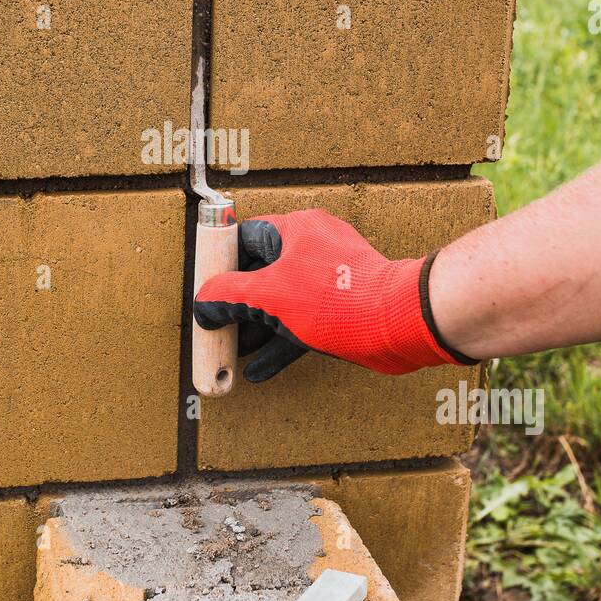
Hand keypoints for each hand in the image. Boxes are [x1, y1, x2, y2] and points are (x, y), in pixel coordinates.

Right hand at [194, 208, 472, 382]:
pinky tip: (259, 369)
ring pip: (280, 301)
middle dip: (235, 304)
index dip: (219, 262)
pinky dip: (280, 342)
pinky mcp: (339, 307)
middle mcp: (311, 248)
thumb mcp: (269, 296)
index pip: (243, 238)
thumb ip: (229, 296)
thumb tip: (203, 301)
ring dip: (255, 327)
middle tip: (213, 324)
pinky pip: (300, 322)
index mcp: (294, 231)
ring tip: (231, 351)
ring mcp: (327, 279)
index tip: (203, 285)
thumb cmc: (338, 299)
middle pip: (260, 273)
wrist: (397, 323)